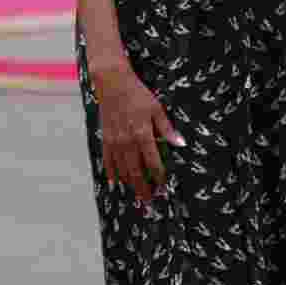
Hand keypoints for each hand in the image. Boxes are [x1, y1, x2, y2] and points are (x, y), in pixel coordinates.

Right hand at [92, 60, 183, 201]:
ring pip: (122, 169)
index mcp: (142, 133)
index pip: (152, 162)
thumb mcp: (157, 108)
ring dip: (130, 184)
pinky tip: (117, 183)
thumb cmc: (137, 94)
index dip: (159, 177)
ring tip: (137, 196)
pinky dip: (113, 173)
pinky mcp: (105, 138)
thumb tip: (180, 143)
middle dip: (144, 188)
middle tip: (150, 201)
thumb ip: (167, 128)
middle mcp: (126, 141)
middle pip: (136, 171)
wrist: (112, 83)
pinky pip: (108, 160)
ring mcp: (114, 141)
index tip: (164, 187)